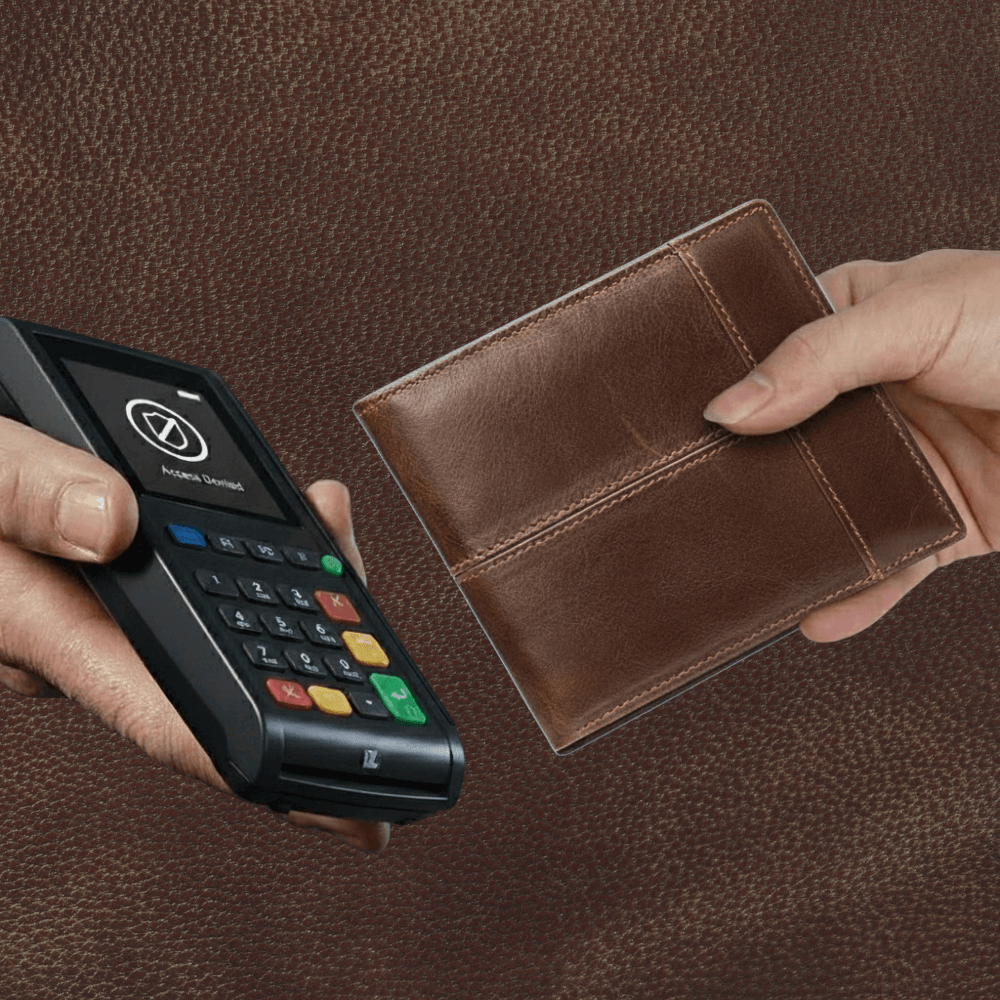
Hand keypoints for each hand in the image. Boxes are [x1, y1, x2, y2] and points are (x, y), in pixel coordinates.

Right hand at [0, 418, 388, 852]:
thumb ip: (27, 494)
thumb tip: (115, 523)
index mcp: (54, 631)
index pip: (170, 714)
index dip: (259, 763)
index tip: (338, 807)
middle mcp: (95, 639)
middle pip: (221, 683)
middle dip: (312, 703)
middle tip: (396, 725)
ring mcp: (118, 612)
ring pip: (225, 633)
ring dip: (304, 619)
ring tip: (363, 591)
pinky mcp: (131, 580)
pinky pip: (210, 588)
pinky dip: (271, 564)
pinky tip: (317, 529)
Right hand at [701, 248, 999, 642]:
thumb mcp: (920, 314)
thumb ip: (819, 357)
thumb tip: (729, 405)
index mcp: (857, 322)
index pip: (768, 353)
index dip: (723, 386)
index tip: (676, 424)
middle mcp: (872, 394)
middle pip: (788, 440)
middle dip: (747, 474)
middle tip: (691, 500)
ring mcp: (904, 459)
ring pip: (830, 508)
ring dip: (795, 539)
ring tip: (741, 565)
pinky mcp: (941, 518)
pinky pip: (888, 563)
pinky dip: (858, 592)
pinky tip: (820, 612)